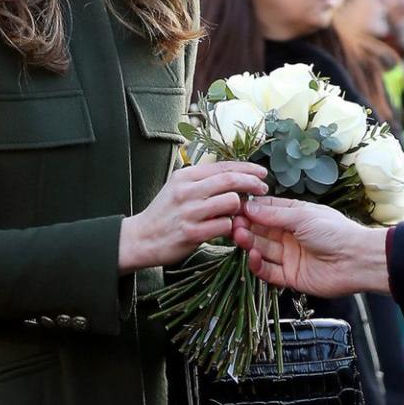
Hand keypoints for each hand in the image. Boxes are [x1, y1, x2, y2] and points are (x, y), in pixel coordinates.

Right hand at [119, 161, 267, 270]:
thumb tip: (233, 175)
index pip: (224, 166)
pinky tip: (226, 230)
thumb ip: (202, 181)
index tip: (261, 172)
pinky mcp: (191, 232)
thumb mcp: (178, 187)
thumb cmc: (164, 213)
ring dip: (239, 208)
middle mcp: (187, 190)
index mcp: (185, 175)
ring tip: (238, 214)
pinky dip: (230, 228)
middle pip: (230, 180)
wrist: (140, 238)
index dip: (247, 168)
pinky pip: (224, 226)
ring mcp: (189, 211)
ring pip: (230, 202)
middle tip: (263, 188)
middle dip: (252, 183)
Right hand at [233, 197, 390, 297]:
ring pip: (262, 249)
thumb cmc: (334, 231)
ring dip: (250, 243)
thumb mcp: (302, 216)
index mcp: (295, 216)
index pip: (267, 211)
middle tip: (232, 224)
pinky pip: (268, 271)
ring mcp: (289, 256)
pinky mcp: (290, 276)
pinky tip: (252, 256)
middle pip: (261, 231)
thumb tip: (249, 206)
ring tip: (239, 237)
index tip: (234, 207)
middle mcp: (290, 235)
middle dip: (246, 227)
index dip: (251, 210)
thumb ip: (274, 214)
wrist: (356, 261)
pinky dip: (258, 265)